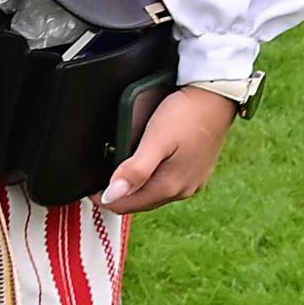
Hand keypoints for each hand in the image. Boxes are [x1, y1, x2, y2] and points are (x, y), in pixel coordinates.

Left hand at [98, 85, 236, 213]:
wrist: (215, 97)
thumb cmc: (185, 115)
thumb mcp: (154, 140)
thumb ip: (134, 170)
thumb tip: (111, 195)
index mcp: (171, 186)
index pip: (126, 206)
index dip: (103, 199)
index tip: (88, 187)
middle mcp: (183, 190)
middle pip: (139, 203)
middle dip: (117, 196)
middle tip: (97, 180)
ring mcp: (192, 182)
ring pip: (152, 195)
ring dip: (133, 189)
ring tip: (114, 173)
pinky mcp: (196, 172)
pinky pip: (166, 184)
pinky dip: (148, 181)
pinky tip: (140, 167)